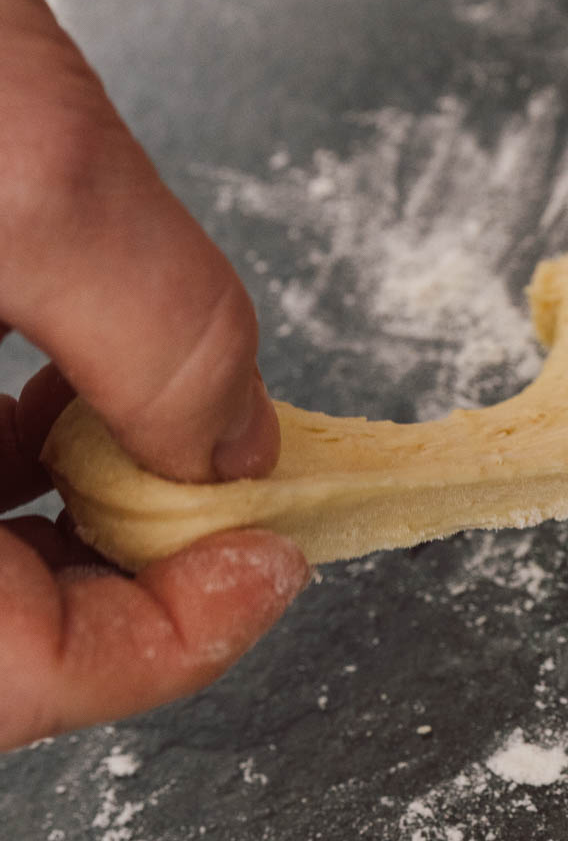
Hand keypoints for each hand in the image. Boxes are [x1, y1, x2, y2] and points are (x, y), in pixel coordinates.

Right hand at [0, 0, 307, 749]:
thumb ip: (161, 331)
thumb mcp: (17, 164)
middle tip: (226, 508)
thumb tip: (236, 446)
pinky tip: (56, 380)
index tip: (268, 562)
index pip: (13, 676)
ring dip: (66, 516)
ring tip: (148, 435)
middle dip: (123, 578)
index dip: (166, 642)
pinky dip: (5, 449)